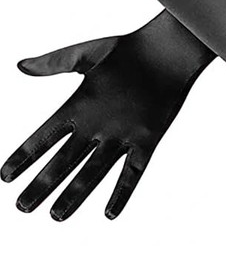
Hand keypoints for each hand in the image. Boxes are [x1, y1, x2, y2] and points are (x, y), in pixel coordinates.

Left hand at [1, 14, 209, 220]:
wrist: (169, 51)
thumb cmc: (127, 50)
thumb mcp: (85, 54)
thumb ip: (51, 63)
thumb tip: (20, 65)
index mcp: (80, 104)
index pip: (44, 137)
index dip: (23, 158)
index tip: (5, 176)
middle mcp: (98, 125)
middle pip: (63, 162)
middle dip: (40, 186)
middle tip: (22, 207)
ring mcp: (123, 135)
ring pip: (93, 173)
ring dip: (73, 196)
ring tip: (55, 216)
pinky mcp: (148, 140)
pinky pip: (132, 173)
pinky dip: (122, 194)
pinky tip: (110, 213)